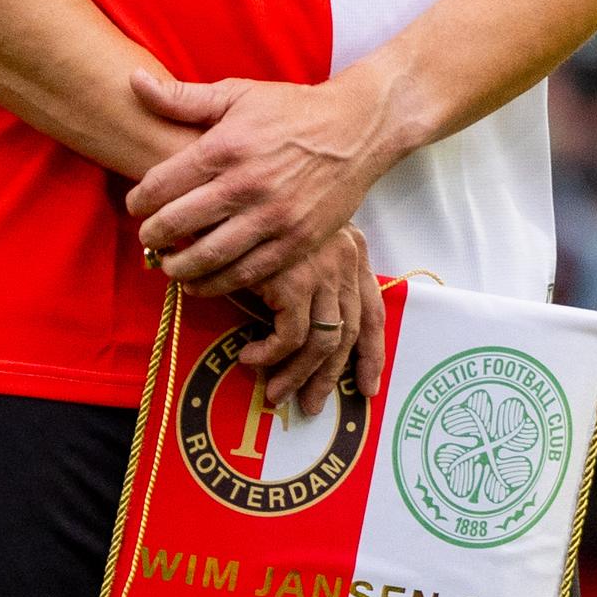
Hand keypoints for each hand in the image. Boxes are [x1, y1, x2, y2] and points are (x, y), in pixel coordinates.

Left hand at [124, 62, 402, 296]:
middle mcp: (247, 185)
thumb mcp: (239, 94)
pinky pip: (247, 273)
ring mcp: (274, 216)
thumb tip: (132, 81)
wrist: (360, 128)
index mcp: (226, 147)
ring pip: (207, 256)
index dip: (138, 201)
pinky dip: (216, 283)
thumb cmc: (294, 110)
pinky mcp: (298, 240)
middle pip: (176, 224)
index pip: (158, 186)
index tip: (137, 206)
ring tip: (170, 265)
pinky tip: (202, 280)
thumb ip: (182, 97)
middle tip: (150, 239)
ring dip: (178, 267)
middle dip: (152, 237)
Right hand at [231, 225, 381, 418]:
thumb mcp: (292, 252)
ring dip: (296, 375)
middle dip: (331, 376)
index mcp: (353, 253)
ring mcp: (324, 270)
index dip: (371, 353)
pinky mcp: (295, 280)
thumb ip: (305, 285)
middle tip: (311, 405)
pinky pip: (291, 336)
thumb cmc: (251, 221)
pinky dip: (270, 356)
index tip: (367, 386)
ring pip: (324, 342)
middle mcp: (347, 261)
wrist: (224, 191)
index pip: (372, 312)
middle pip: (351, 333)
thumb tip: (303, 341)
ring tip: (274, 394)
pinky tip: (249, 359)